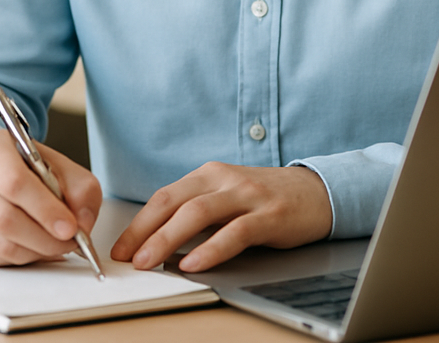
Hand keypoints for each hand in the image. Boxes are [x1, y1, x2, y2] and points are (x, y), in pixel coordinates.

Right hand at [0, 129, 101, 266]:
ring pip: (2, 245)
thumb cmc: (23, 168)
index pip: (13, 182)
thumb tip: (82, 223)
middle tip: (70, 242)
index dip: (45, 209)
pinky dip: (22, 258)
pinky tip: (31, 243)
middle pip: (5, 218)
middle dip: (46, 238)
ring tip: (55, 243)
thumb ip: (80, 188)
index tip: (71, 227)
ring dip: (38, 251)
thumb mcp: (56, 164)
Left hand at [111, 162, 332, 272]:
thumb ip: (198, 212)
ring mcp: (245, 195)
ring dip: (167, 240)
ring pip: (196, 214)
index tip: (120, 248)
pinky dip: (210, 249)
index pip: (162, 198)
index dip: (138, 223)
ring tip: (149, 262)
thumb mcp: (226, 198)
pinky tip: (194, 264)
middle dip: (144, 232)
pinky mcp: (269, 215)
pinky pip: (234, 232)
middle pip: (172, 203)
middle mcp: (221, 179)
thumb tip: (160, 241)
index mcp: (206, 175)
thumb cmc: (265, 199)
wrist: (318, 191)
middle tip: (126, 258)